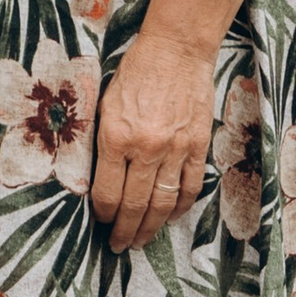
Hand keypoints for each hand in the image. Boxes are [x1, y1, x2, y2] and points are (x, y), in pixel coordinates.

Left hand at [89, 23, 217, 252]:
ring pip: (162, 204)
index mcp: (116, 136)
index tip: (101, 224)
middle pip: (134, 206)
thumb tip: (98, 176)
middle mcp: (145, 148)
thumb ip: (103, 141)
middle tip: (119, 246)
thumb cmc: (135, 72)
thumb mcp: (105, 103)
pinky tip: (169, 217)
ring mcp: (175, 149)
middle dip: (125, 231)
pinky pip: (188, 187)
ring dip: (151, 228)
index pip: (107, 192)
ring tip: (141, 241)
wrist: (177, 49)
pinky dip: (179, 207)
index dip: (103, 215)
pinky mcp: (197, 146)